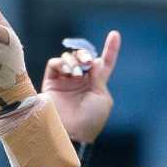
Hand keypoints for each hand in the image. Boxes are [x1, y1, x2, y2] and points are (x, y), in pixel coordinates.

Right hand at [41, 28, 120, 144]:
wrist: (70, 132)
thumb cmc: (90, 120)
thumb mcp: (101, 98)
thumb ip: (99, 78)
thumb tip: (96, 61)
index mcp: (97, 85)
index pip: (105, 63)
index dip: (110, 49)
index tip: (115, 34)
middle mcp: (81, 81)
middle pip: (84, 57)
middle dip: (86, 54)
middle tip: (87, 61)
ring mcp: (66, 81)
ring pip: (69, 58)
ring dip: (74, 60)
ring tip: (76, 73)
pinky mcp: (51, 82)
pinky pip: (55, 64)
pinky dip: (61, 63)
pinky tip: (67, 72)